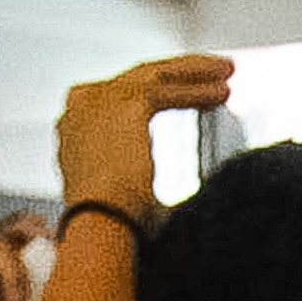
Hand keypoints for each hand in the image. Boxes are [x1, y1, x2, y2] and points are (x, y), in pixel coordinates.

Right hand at [59, 55, 235, 224]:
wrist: (99, 222)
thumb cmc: (112, 227)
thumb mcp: (120, 198)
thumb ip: (135, 183)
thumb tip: (167, 206)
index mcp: (74, 128)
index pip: (118, 98)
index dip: (154, 92)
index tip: (183, 94)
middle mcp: (81, 106)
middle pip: (138, 79)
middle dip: (178, 74)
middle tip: (212, 74)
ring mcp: (102, 99)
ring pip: (156, 77)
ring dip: (195, 73)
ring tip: (228, 73)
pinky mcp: (129, 102)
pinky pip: (170, 90)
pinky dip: (198, 90)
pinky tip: (223, 94)